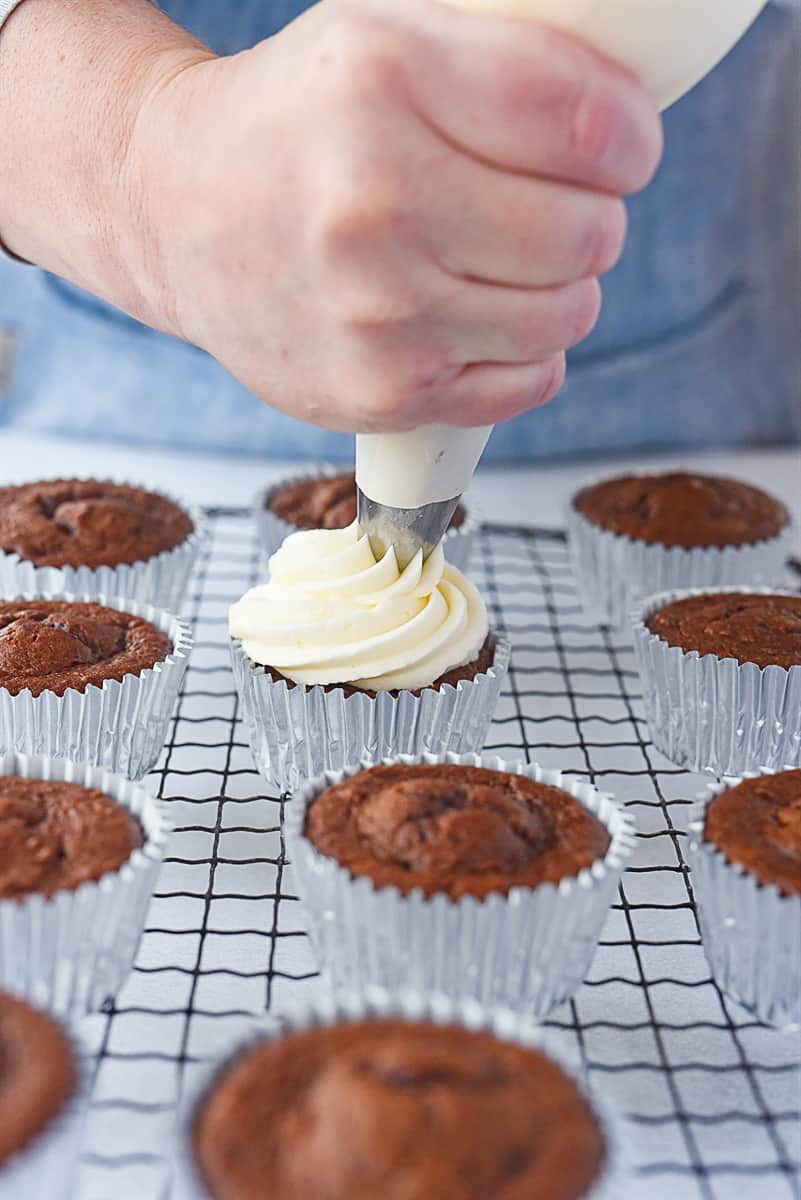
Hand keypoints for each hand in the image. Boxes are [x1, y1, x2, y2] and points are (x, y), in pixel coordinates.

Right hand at [131, 0, 662, 431]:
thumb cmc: (297, 126)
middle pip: (588, 231)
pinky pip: (529, 382)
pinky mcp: (383, 391)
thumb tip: (629, 124)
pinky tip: (477, 319)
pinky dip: (526, 353)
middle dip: (592, 217)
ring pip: (568, 314)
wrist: (178, 215)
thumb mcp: (385, 36)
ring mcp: (378, 312)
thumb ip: (508, 57)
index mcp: (384, 82)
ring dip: (562, 289)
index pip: (589, 125)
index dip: (629, 140)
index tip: (619, 149)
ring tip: (506, 263)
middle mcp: (375, 203)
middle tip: (550, 207)